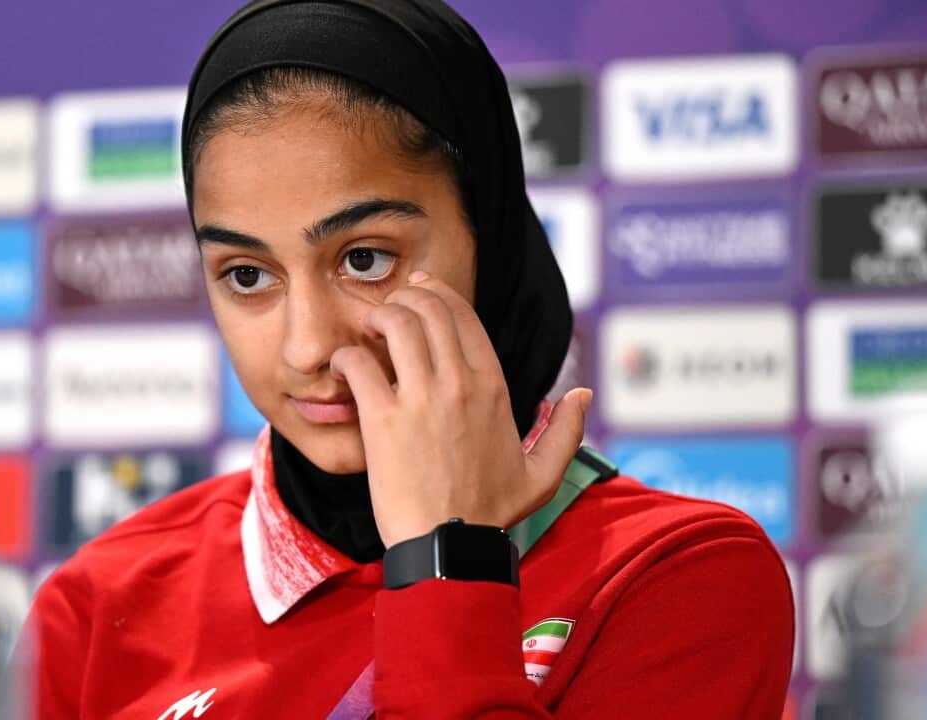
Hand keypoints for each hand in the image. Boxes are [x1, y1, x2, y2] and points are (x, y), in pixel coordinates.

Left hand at [329, 270, 593, 547]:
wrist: (449, 547)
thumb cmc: (490, 514)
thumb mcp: (542, 475)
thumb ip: (567, 431)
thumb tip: (583, 394)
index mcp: (494, 387)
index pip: (463, 315)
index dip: (437, 292)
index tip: (419, 289)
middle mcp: (460, 382)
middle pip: (428, 307)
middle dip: (404, 297)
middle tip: (388, 310)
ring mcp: (422, 398)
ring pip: (396, 323)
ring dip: (377, 316)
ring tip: (368, 331)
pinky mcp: (384, 419)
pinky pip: (359, 363)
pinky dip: (345, 357)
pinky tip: (343, 369)